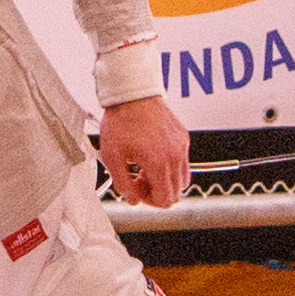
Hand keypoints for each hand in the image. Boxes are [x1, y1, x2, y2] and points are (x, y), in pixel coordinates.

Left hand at [96, 93, 190, 208]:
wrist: (132, 94)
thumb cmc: (120, 121)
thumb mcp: (111, 156)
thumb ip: (123, 183)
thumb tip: (132, 199)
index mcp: (158, 163)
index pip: (165, 200)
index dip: (149, 201)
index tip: (136, 190)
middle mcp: (175, 156)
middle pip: (176, 193)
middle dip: (157, 192)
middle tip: (138, 180)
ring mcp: (181, 147)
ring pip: (182, 180)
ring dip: (164, 181)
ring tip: (145, 168)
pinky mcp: (183, 138)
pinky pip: (183, 163)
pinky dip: (170, 167)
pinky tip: (152, 155)